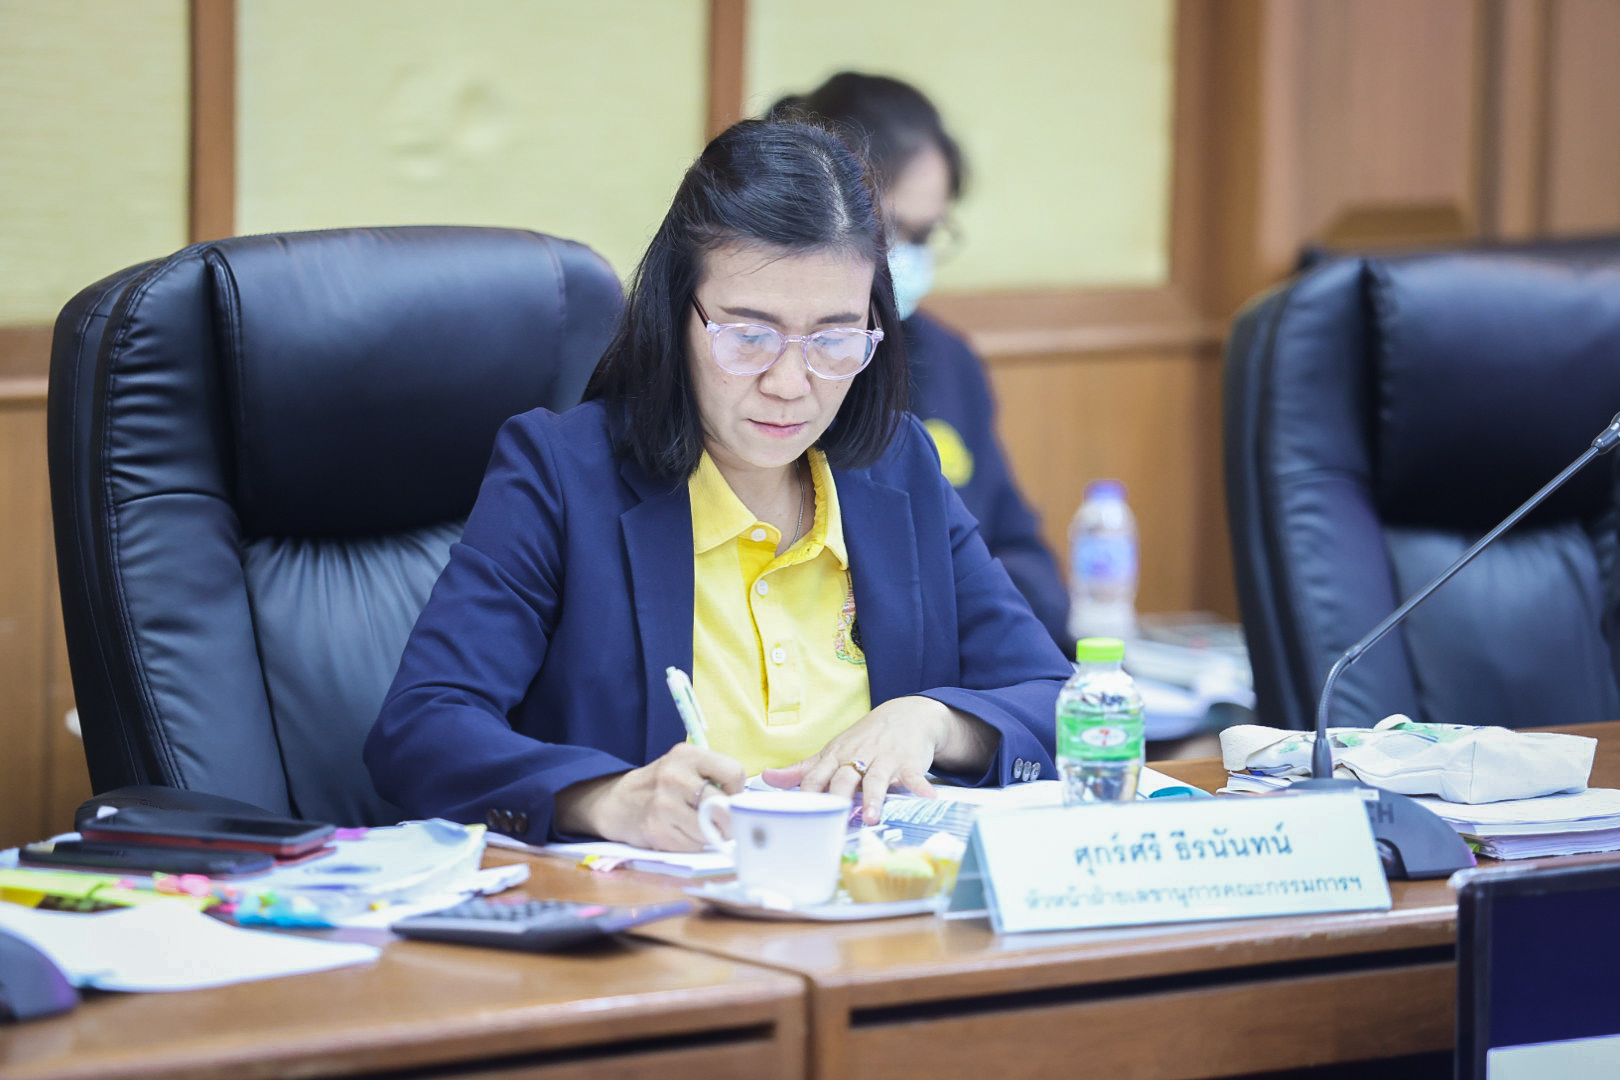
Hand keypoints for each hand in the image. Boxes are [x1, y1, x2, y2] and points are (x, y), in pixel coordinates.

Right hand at [554, 742, 745, 851]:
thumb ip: (713, 777)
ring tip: (697, 826)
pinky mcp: (656, 830)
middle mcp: (674, 776)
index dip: (736, 791)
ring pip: (709, 829)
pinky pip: (692, 845)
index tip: (728, 797)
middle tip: (724, 824)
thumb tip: (745, 805)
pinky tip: (680, 834)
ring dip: (709, 834)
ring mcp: (663, 804)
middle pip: (723, 806)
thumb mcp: (685, 766)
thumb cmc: (663, 785)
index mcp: (687, 755)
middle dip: (728, 821)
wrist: (618, 801)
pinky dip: (692, 844)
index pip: (733, 773)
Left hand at [762, 697, 996, 823]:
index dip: (807, 796)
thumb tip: (765, 778)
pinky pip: (915, 776)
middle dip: (837, 798)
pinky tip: (928, 800)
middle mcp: (857, 757)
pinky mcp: (909, 761)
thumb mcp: (832, 751)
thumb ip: (802, 770)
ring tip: (871, 818)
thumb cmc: (863, 740)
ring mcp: (884, 759)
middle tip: (832, 821)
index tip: (800, 818)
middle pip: (843, 778)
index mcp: (835, 757)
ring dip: (874, 798)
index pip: (816, 777)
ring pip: (877, 779)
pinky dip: (920, 788)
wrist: (906, 714)